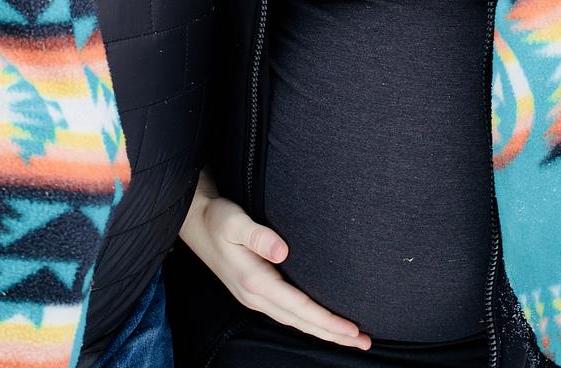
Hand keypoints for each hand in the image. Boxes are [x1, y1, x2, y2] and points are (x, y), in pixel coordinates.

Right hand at [180, 172, 371, 349]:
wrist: (195, 221)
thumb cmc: (217, 218)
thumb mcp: (233, 221)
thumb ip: (257, 234)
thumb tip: (282, 251)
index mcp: (255, 282)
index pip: (299, 308)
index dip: (328, 320)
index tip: (353, 329)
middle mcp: (256, 296)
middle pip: (302, 322)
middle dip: (334, 334)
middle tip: (364, 342)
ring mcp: (255, 297)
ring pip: (296, 321)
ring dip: (324, 331)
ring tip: (350, 338)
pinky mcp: (256, 291)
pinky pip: (289, 314)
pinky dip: (309, 322)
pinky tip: (320, 322)